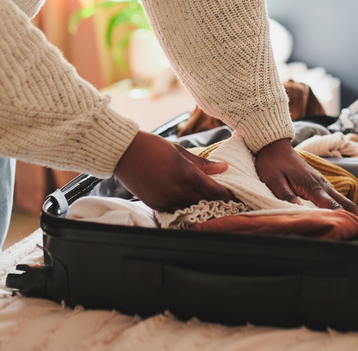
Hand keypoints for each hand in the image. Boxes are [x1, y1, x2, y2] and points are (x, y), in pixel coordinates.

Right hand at [114, 131, 235, 212]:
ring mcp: (166, 199)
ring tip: (208, 204)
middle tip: (225, 202)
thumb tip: (224, 167)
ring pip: (191, 209)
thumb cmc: (153, 147)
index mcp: (187, 173)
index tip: (233, 196)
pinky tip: (189, 204)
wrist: (124, 152)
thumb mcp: (180, 151)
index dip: (226, 194)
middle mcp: (178, 189)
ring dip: (200, 206)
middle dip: (216, 202)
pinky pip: (176, 211)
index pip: (214, 190)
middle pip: (205, 202)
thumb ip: (203, 163)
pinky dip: (184, 208)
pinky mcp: (156, 205)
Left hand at [255, 138, 357, 223]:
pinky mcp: (319, 182)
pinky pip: (336, 196)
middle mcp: (322, 185)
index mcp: (313, 187)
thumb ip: (288, 198)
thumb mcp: (275, 183)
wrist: (274, 146)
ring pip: (342, 199)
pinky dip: (346, 205)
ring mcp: (322, 182)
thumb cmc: (272, 164)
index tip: (356, 230)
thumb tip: (302, 213)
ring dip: (355, 211)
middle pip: (344, 203)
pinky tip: (350, 212)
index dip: (345, 219)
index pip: (333, 207)